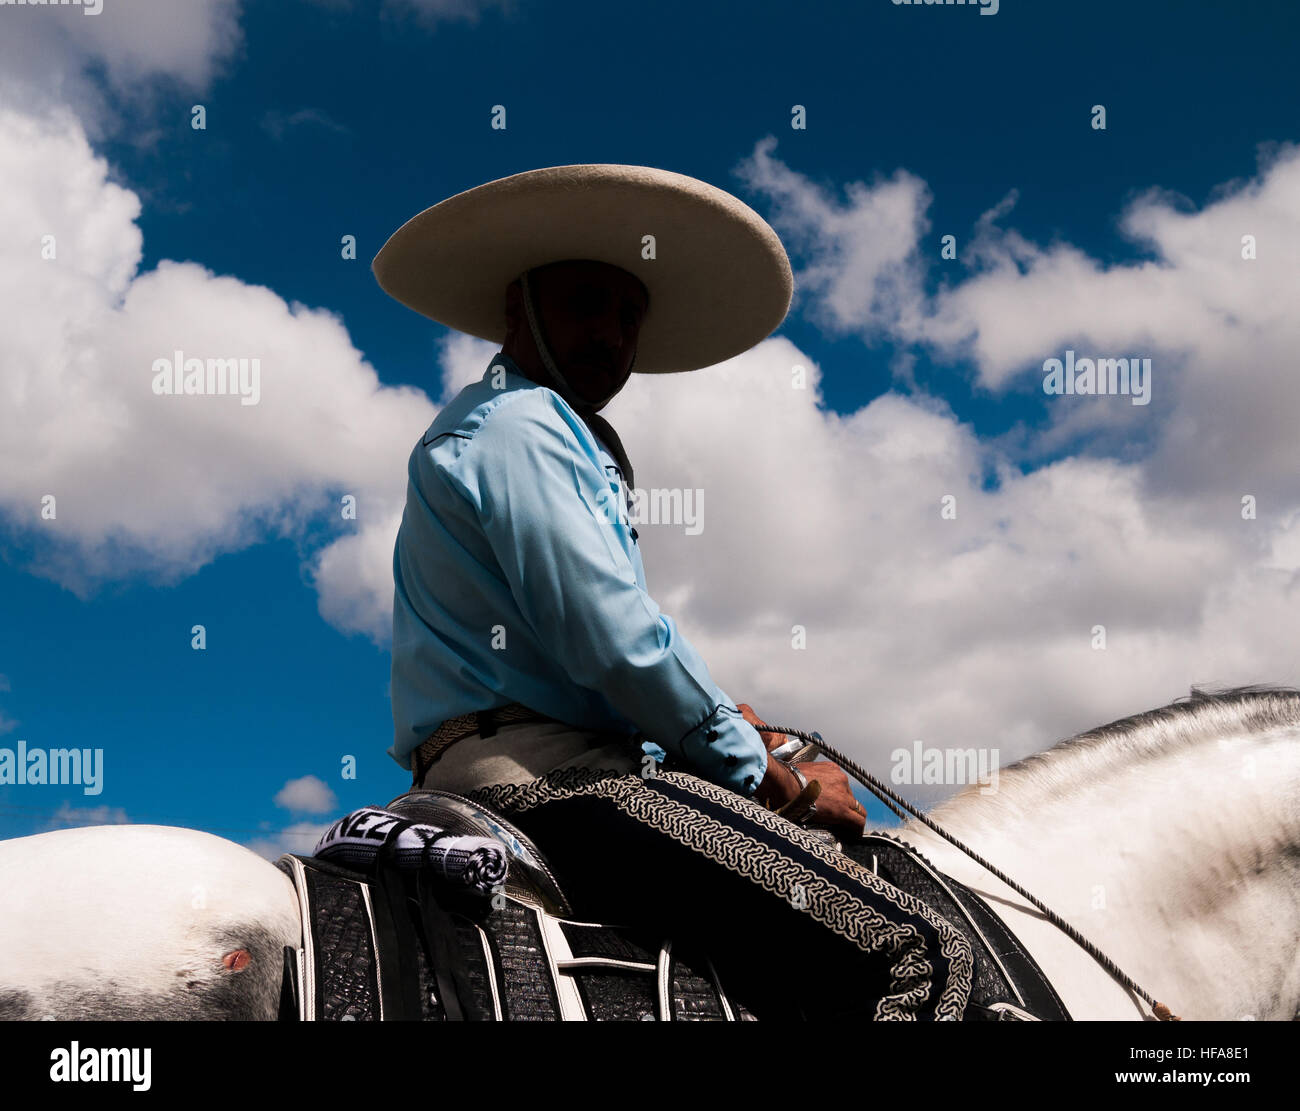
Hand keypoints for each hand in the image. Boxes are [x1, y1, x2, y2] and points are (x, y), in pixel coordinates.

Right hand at [739, 702, 865, 839]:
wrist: (782, 784)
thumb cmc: (782, 779)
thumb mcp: (794, 772)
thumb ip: (801, 777)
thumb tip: (790, 783)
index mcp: (830, 770)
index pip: (842, 786)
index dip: (838, 799)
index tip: (831, 806)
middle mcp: (840, 778)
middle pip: (851, 798)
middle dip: (845, 809)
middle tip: (833, 820)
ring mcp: (843, 792)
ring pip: (857, 811)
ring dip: (848, 820)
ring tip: (841, 830)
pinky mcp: (842, 808)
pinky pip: (857, 823)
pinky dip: (854, 831)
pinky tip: (850, 837)